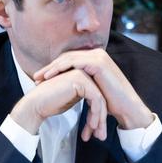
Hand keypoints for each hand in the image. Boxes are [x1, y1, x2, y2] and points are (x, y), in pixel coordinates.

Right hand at [11, 69, 107, 141]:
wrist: (35, 104)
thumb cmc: (49, 104)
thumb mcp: (71, 100)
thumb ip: (83, 98)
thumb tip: (98, 109)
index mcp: (80, 77)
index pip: (96, 97)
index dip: (97, 116)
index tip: (96, 131)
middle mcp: (82, 73)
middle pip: (100, 98)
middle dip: (101, 119)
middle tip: (101, 135)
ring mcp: (82, 75)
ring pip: (100, 99)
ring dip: (100, 119)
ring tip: (97, 133)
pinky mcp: (81, 80)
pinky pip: (95, 98)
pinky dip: (96, 113)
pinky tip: (91, 125)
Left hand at [33, 49, 153, 129]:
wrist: (127, 108)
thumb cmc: (110, 102)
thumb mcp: (91, 88)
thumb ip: (80, 81)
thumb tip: (63, 84)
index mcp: (94, 59)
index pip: (68, 60)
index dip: (53, 69)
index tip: (40, 79)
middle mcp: (97, 54)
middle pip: (66, 58)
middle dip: (49, 68)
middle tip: (35, 78)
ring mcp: (98, 56)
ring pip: (67, 59)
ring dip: (51, 68)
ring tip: (39, 78)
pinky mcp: (98, 62)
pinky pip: (73, 63)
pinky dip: (59, 69)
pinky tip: (49, 77)